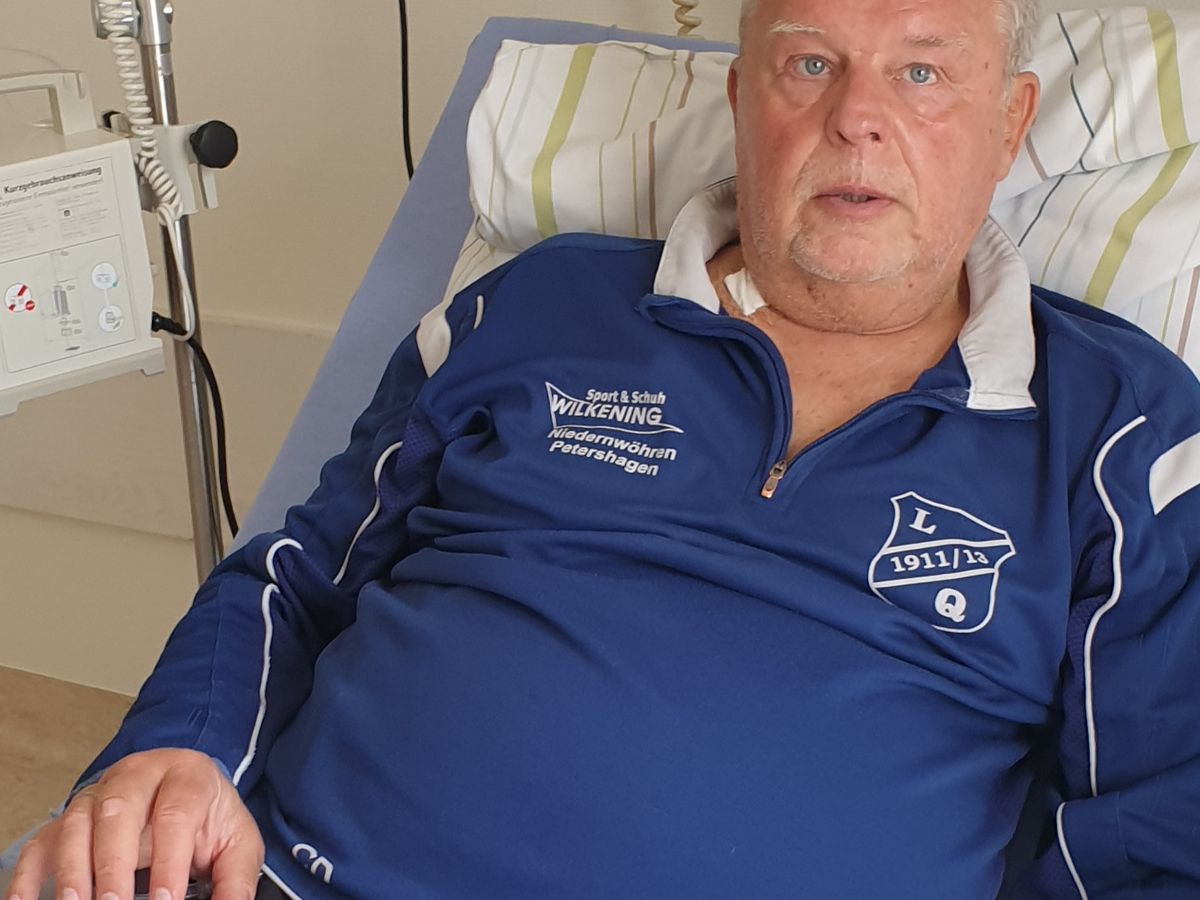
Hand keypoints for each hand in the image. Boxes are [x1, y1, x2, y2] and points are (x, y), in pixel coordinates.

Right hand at [8, 748, 263, 899]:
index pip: (176, 813)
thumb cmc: (210, 819)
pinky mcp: (70, 817)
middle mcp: (138, 777)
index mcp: (187, 776)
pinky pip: (42, 841)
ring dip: (72, 868)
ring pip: (77, 823)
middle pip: (118, 810)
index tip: (166, 898)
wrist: (186, 787)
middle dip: (113, 862)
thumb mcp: (237, 843)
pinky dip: (30, 872)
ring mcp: (99, 794)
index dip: (169, 858)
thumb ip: (235, 880)